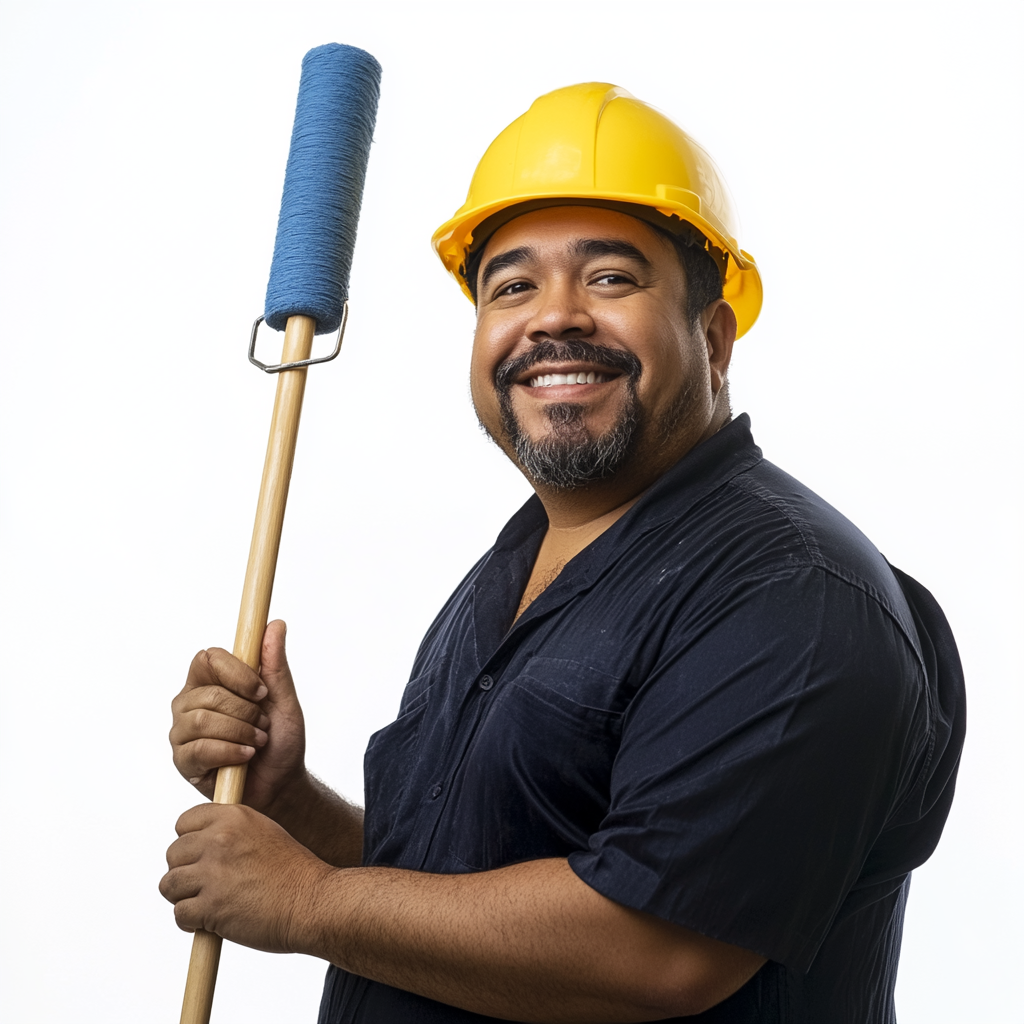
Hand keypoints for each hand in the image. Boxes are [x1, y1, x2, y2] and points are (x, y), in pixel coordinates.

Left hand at [160, 802, 332, 952]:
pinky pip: (179, 914)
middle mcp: (219, 839)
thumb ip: (231, 831)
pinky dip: (192, 923)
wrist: (314, 902)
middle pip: (173, 854)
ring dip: (185, 898)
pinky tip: (213, 921)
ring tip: (209, 904)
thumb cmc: (293, 872)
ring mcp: (213, 873)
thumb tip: (199, 843)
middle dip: (186, 872)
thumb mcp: (264, 832)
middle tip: (207, 886)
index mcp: (233, 817)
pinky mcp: (210, 906)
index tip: (202, 857)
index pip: (184, 822)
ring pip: (169, 885)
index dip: (190, 841)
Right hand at [169, 620, 305, 812]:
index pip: (208, 658)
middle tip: (263, 725)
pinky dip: (230, 751)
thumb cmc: (280, 740)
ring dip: (239, 732)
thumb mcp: (283, 698)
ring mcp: (182, 732)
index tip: (260, 691)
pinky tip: (245, 757)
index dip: (235, 672)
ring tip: (257, 742)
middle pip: (208, 693)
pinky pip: (199, 748)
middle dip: (244, 711)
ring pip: (201, 720)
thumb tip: (276, 623)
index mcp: (211, 681)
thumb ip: (274, 663)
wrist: (281, 783)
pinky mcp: (182, 760)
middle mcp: (190, 702)